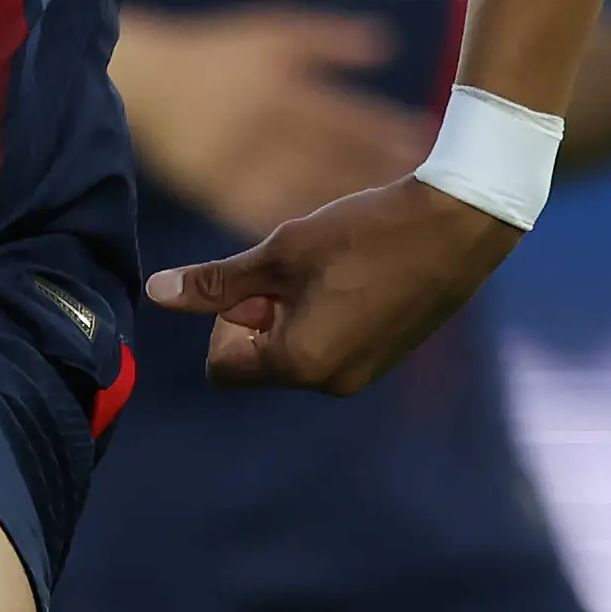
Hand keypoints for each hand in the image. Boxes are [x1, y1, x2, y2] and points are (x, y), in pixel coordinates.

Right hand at [112, 6, 429, 235]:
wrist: (148, 84)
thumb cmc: (217, 56)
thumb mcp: (273, 34)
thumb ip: (330, 40)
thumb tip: (388, 41)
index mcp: (283, 91)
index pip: (350, 120)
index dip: (388, 136)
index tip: (426, 149)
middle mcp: (265, 130)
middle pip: (335, 160)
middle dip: (379, 174)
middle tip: (424, 190)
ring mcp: (243, 165)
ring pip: (306, 193)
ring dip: (347, 201)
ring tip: (390, 216)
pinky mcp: (222, 193)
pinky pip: (266, 217)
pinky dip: (299, 226)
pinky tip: (332, 239)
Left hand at [147, 174, 520, 393]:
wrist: (455, 226)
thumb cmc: (362, 233)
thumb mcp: (280, 252)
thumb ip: (217, 282)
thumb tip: (154, 293)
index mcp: (299, 364)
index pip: (222, 368)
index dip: (224, 322)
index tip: (256, 284)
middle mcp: (331, 384)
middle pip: (258, 363)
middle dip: (259, 317)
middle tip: (291, 269)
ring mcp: (364, 375)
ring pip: (295, 352)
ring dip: (292, 312)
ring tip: (327, 269)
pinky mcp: (386, 358)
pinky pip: (331, 346)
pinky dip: (325, 314)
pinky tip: (352, 275)